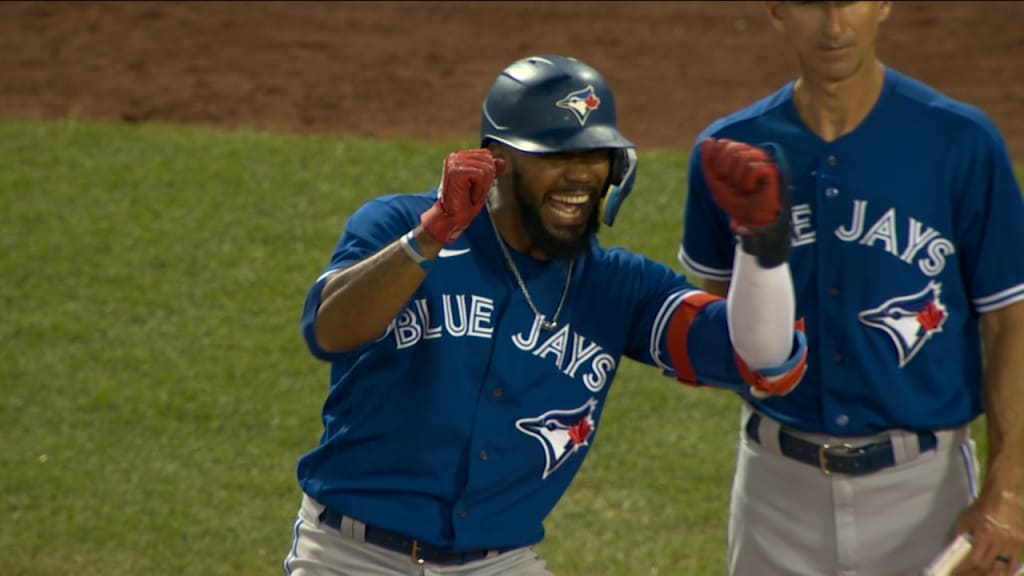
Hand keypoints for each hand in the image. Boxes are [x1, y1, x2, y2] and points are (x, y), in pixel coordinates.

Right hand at [420, 149, 505, 243]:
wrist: (451, 218)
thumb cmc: (464, 203)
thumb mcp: (482, 184)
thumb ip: (490, 171)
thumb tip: (502, 162)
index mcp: (459, 156)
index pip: (486, 155)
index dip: (488, 173)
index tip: (474, 186)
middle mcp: (455, 156)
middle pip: (488, 161)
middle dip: (486, 180)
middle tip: (472, 192)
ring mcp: (454, 162)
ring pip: (486, 169)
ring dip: (482, 187)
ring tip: (470, 195)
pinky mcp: (457, 171)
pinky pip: (481, 176)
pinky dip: (479, 190)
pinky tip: (468, 196)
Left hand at [700, 138, 792, 267]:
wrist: (753, 219)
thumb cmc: (735, 200)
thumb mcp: (715, 182)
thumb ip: (709, 161)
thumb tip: (707, 140)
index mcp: (737, 154)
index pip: (722, 144)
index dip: (716, 163)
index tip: (722, 179)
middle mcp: (750, 153)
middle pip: (730, 147)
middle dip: (724, 170)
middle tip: (732, 184)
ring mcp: (762, 160)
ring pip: (741, 156)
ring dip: (736, 178)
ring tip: (742, 188)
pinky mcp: (771, 169)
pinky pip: (752, 168)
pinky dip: (747, 182)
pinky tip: (752, 189)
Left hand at [951, 489, 1023, 574]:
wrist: (1005, 496)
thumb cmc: (983, 506)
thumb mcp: (967, 517)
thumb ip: (962, 533)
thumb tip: (956, 547)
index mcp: (983, 534)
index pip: (973, 560)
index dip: (964, 570)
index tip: (956, 575)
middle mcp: (998, 541)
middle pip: (986, 566)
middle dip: (975, 575)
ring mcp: (1012, 543)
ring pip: (1001, 567)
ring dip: (991, 575)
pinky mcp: (1021, 542)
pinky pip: (1015, 562)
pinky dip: (1009, 571)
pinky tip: (1003, 575)